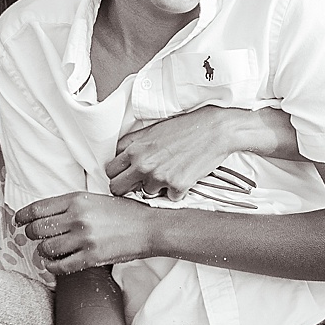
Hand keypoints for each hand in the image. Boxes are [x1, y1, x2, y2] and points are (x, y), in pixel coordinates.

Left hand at [15, 191, 154, 275]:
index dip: (22, 216)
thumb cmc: (123, 213)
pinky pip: (60, 266)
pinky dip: (52, 267)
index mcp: (76, 199)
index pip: (37, 208)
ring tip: (48, 250)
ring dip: (43, 252)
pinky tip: (54, 264)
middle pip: (36, 229)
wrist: (149, 228)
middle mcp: (77, 217)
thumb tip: (44, 216)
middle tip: (33, 237)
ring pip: (46, 249)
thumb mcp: (94, 199)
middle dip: (30, 235)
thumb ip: (70, 206)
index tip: (18, 221)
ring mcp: (84, 238)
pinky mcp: (91, 257)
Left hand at [108, 106, 260, 198]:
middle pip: (117, 189)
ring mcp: (159, 177)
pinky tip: (184, 175)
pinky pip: (169, 198)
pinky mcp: (177, 186)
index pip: (110, 170)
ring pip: (146, 194)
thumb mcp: (153, 129)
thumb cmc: (186, 127)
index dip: (117, 174)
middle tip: (139, 184)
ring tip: (171, 171)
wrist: (215, 130)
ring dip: (157, 187)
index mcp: (134, 148)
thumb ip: (134, 144)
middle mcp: (143, 164)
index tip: (125, 175)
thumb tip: (121, 156)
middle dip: (126, 188)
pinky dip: (177, 191)